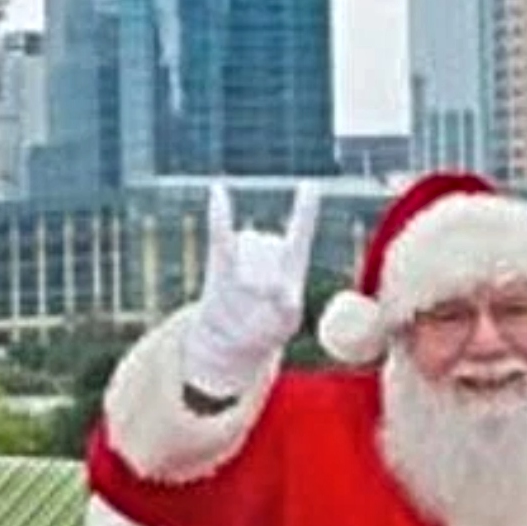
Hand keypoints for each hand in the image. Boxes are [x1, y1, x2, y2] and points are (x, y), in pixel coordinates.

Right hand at [183, 182, 321, 398]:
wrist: (231, 340)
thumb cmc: (266, 332)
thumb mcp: (286, 324)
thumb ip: (286, 305)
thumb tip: (270, 286)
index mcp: (292, 262)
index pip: (301, 230)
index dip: (304, 208)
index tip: (309, 185)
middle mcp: (269, 250)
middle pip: (270, 247)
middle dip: (266, 275)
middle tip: (263, 302)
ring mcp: (244, 253)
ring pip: (250, 247)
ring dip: (249, 274)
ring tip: (247, 298)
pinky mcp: (221, 260)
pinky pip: (219, 231)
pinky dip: (220, 212)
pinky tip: (218, 189)